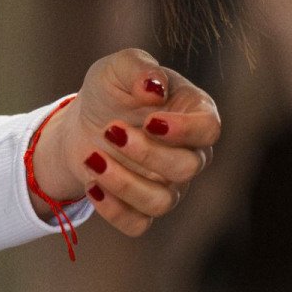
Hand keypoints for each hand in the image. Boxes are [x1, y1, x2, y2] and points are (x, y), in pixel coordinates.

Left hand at [30, 48, 220, 236]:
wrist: (81, 123)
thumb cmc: (109, 91)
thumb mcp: (116, 68)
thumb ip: (137, 67)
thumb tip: (155, 87)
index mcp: (190, 112)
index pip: (209, 128)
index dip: (185, 129)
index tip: (150, 121)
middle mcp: (187, 152)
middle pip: (187, 167)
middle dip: (146, 153)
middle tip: (110, 130)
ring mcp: (168, 184)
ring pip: (162, 202)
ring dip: (124, 183)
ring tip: (92, 159)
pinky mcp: (144, 208)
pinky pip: (139, 225)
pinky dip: (113, 209)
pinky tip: (91, 184)